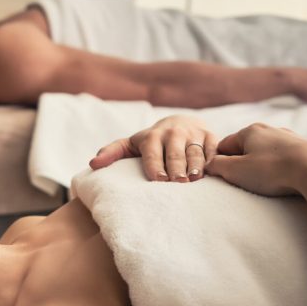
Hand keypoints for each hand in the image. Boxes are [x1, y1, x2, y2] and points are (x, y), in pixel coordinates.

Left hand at [89, 115, 217, 181]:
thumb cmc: (150, 142)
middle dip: (176, 166)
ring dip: (195, 165)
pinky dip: (213, 159)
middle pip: (175, 152)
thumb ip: (111, 153)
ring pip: (195, 151)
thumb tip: (93, 164)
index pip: (152, 152)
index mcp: (152, 136)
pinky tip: (212, 172)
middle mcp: (173, 133)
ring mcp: (193, 134)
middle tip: (177, 182)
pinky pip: (213, 149)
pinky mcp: (211, 137)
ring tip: (194, 179)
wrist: (180, 123)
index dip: (155, 165)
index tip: (158, 179)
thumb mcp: (130, 144)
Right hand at [204, 123, 306, 195]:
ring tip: (265, 184)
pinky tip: (283, 180)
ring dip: (262, 167)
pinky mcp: (306, 150)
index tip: (221, 177)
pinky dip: (280, 169)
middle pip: (246, 148)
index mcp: (250, 131)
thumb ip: (217, 166)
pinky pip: (284, 159)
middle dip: (241, 165)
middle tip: (243, 183)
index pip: (224, 145)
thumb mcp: (236, 170)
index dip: (219, 162)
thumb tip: (209, 164)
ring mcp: (289, 138)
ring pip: (266, 153)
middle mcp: (270, 130)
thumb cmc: (273, 170)